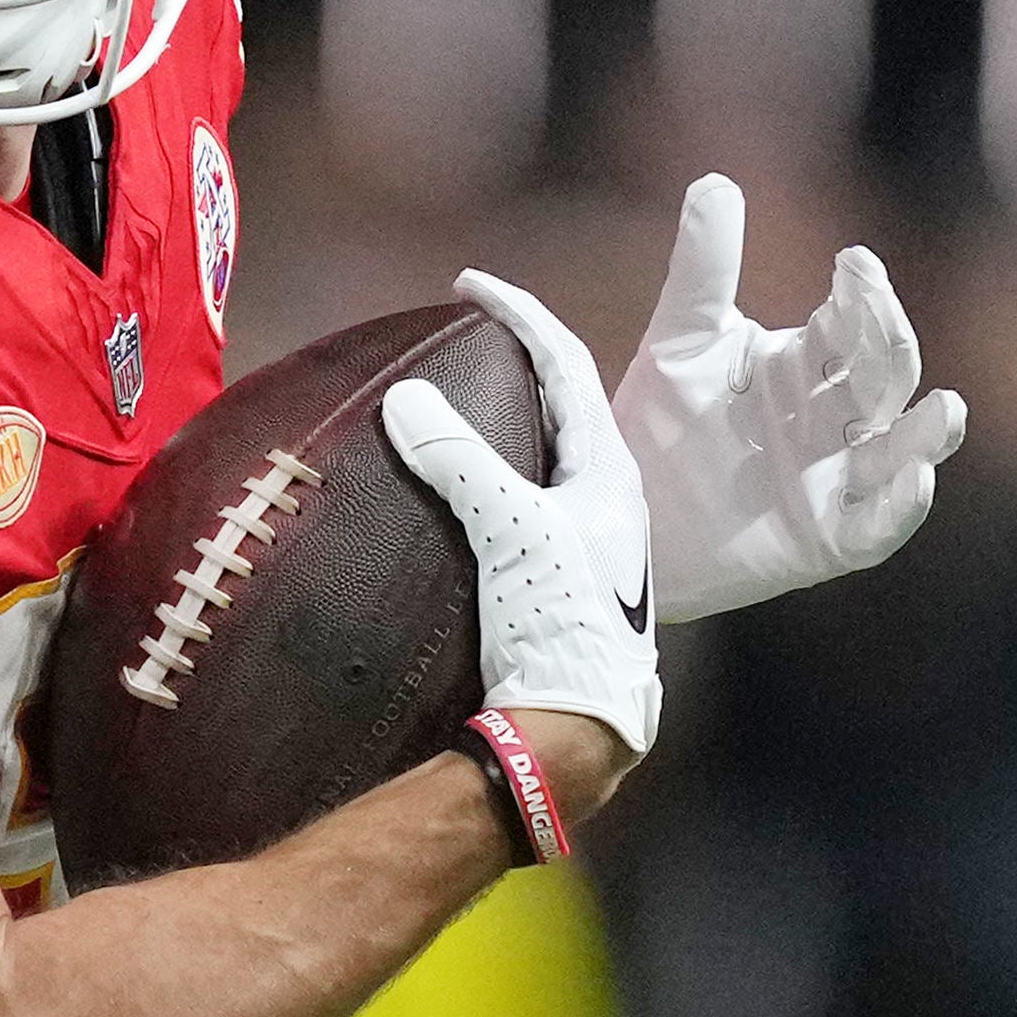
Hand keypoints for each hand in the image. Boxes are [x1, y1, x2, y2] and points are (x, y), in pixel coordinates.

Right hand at [380, 269, 661, 777]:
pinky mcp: (568, 586)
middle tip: (472, 336)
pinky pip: (532, 505)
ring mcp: (593, 547)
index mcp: (609, 474)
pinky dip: (499, 478)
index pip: (566, 365)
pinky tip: (469, 498)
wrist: (581, 732)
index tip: (471, 284)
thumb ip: (458, 461)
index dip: (520, 314)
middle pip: (566, 407)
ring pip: (552, 459)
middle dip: (519, 363)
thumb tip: (405, 398)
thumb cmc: (561, 627)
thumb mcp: (509, 531)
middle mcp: (611, 503)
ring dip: (511, 423)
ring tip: (465, 404)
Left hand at [612, 173, 965, 626]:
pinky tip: (915, 480)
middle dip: (885, 340)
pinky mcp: (828, 540)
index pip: (851, 324)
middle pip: (883, 377)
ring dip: (927, 432)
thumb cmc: (657, 425)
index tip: (851, 263)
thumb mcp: (680, 343)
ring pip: (901, 451)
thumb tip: (716, 182)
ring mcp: (837, 480)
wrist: (626, 517)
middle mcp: (835, 419)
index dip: (861, 295)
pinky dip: (902, 505)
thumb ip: (705, 269)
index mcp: (808, 365)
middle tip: (870, 304)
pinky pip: (879, 526)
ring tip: (947, 408)